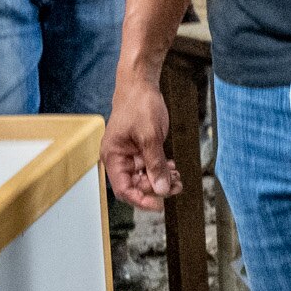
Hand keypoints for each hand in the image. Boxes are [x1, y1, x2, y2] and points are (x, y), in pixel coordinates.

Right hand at [103, 69, 176, 208]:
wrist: (141, 85)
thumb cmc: (139, 105)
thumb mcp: (150, 137)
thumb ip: (156, 164)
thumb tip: (162, 190)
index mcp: (113, 157)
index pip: (124, 189)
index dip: (140, 200)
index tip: (159, 205)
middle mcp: (119, 159)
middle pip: (136, 186)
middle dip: (156, 188)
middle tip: (176, 186)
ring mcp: (130, 155)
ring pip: (145, 178)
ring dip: (161, 180)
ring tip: (177, 177)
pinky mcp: (140, 150)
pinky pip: (150, 167)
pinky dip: (162, 170)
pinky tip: (173, 168)